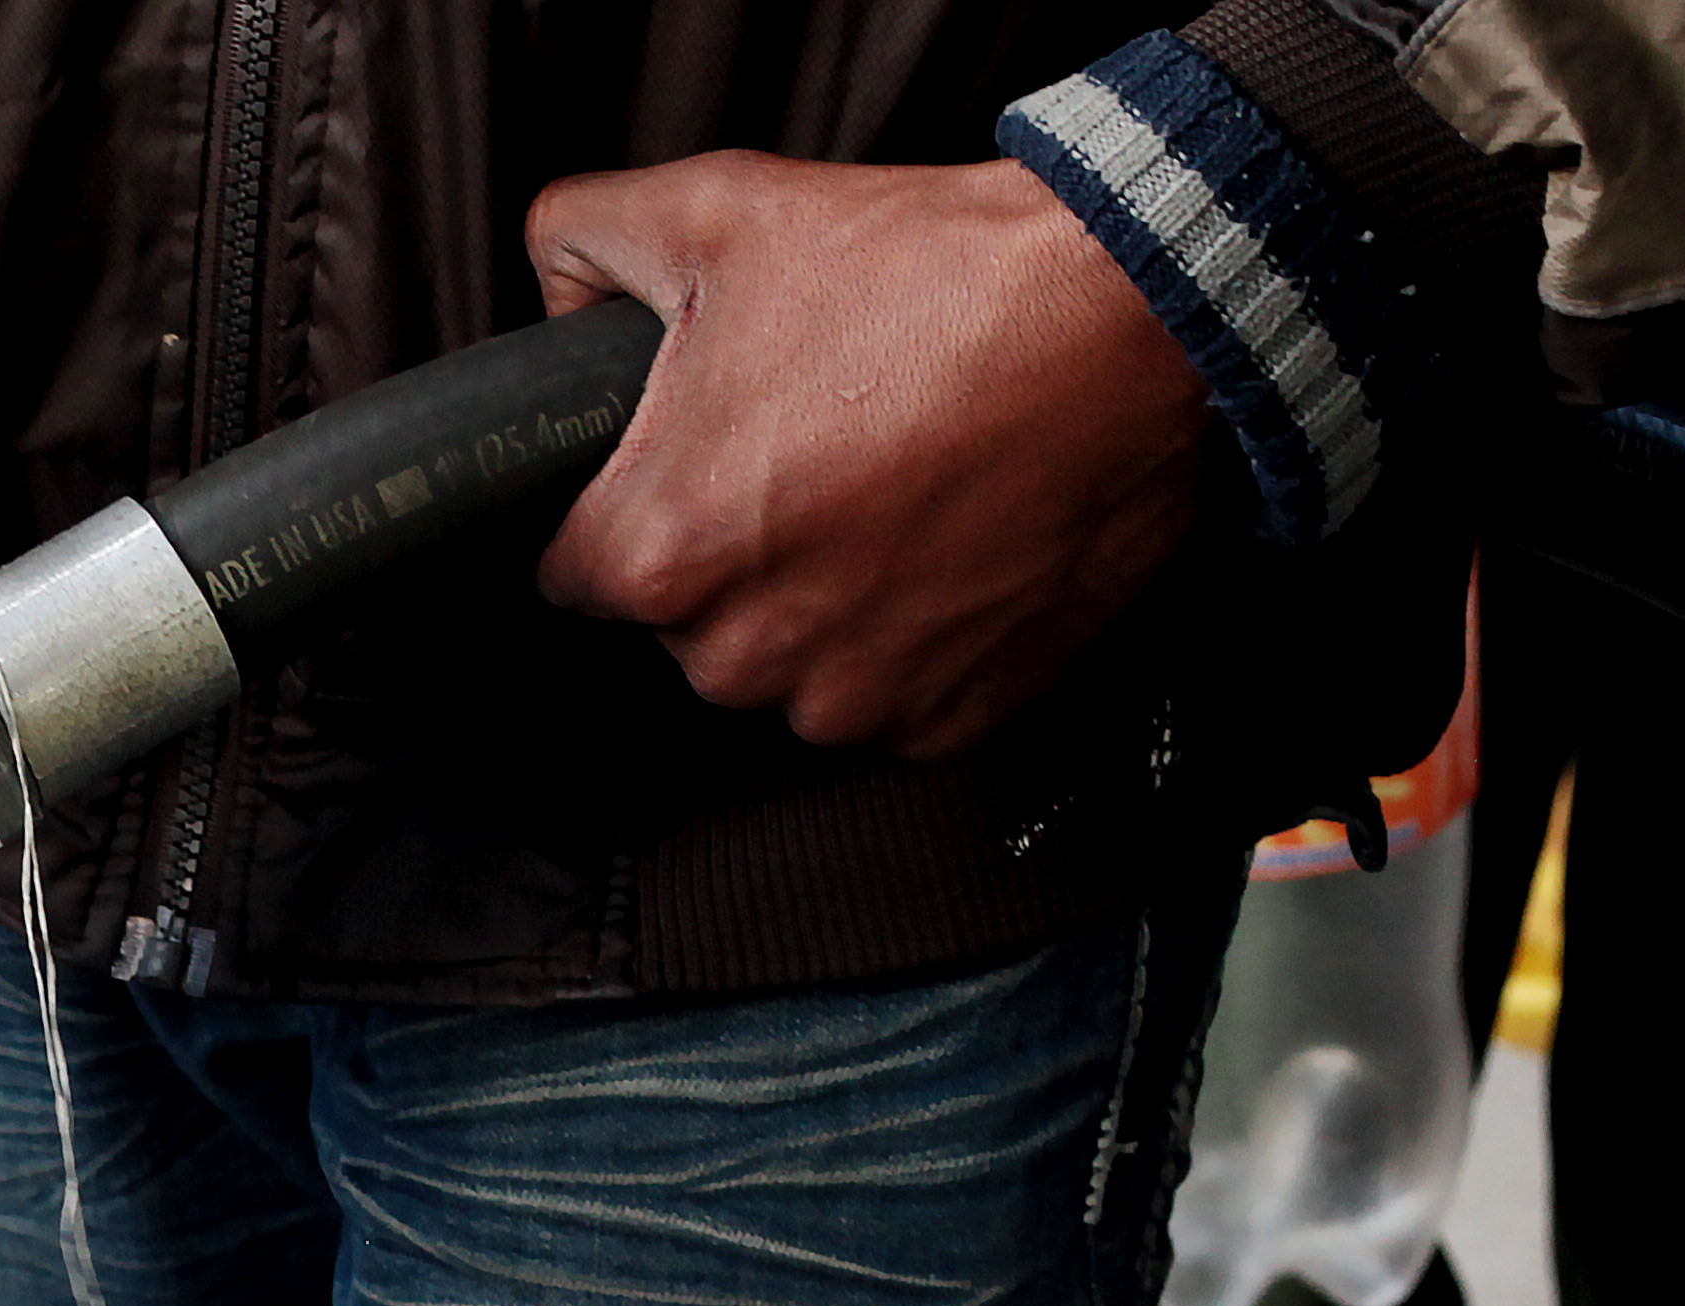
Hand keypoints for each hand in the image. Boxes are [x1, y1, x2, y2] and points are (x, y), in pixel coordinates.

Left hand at [529, 155, 1209, 759]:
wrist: (1130, 314)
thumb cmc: (935, 274)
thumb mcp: (720, 210)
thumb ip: (586, 235)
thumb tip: (554, 283)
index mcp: (660, 554)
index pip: (572, 573)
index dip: (617, 510)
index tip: (680, 467)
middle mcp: (743, 653)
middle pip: (683, 626)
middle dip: (727, 554)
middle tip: (811, 453)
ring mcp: (851, 696)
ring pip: (785, 667)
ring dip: (817, 602)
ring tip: (889, 491)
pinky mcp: (947, 717)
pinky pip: (890, 696)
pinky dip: (910, 639)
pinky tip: (946, 544)